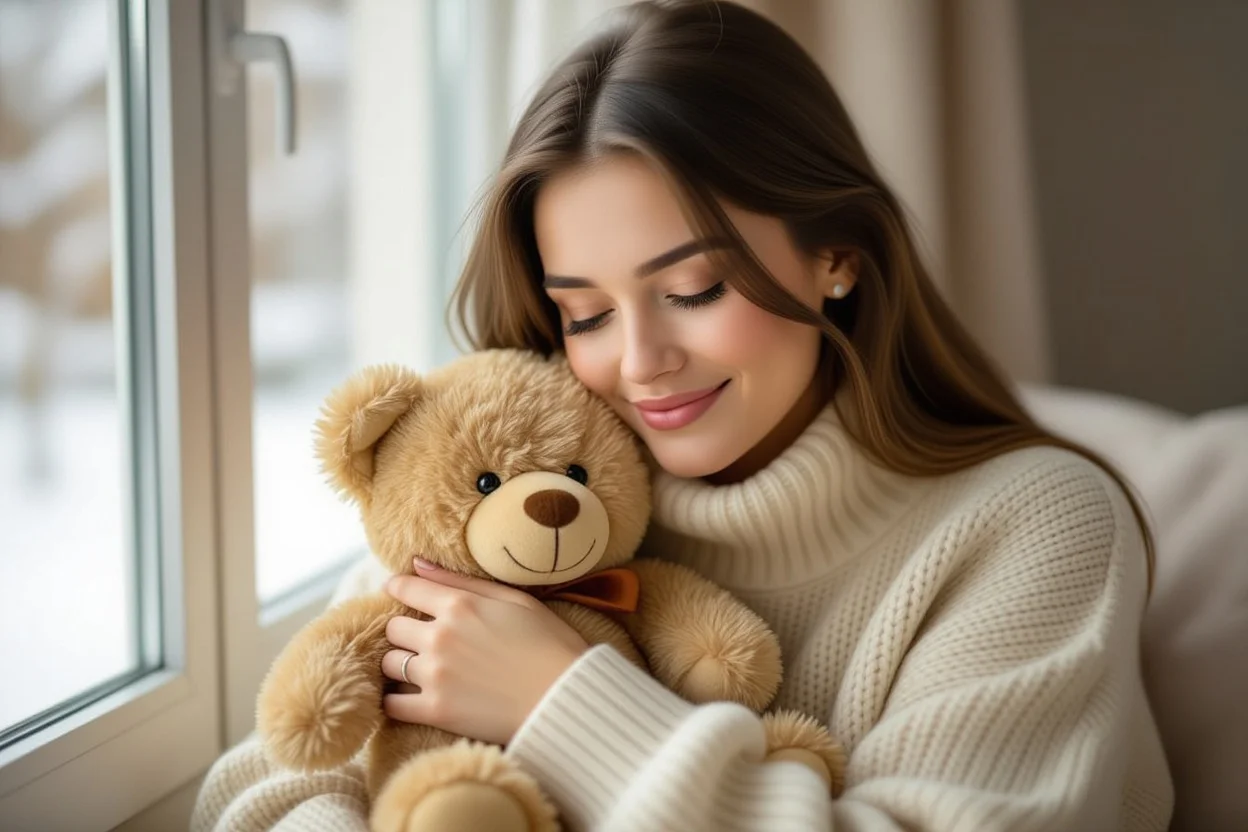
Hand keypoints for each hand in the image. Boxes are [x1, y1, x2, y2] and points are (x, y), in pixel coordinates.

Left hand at [381, 558, 589, 745]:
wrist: (567, 698)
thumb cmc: (551, 645)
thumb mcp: (514, 600)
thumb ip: (462, 581)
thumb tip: (417, 563)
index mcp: (460, 604)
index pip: (406, 588)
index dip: (399, 589)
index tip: (400, 595)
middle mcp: (441, 636)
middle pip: (393, 628)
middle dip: (404, 632)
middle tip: (422, 640)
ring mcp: (436, 674)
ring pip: (388, 663)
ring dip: (400, 665)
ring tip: (422, 670)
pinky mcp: (436, 710)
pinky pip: (392, 703)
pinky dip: (395, 701)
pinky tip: (411, 699)